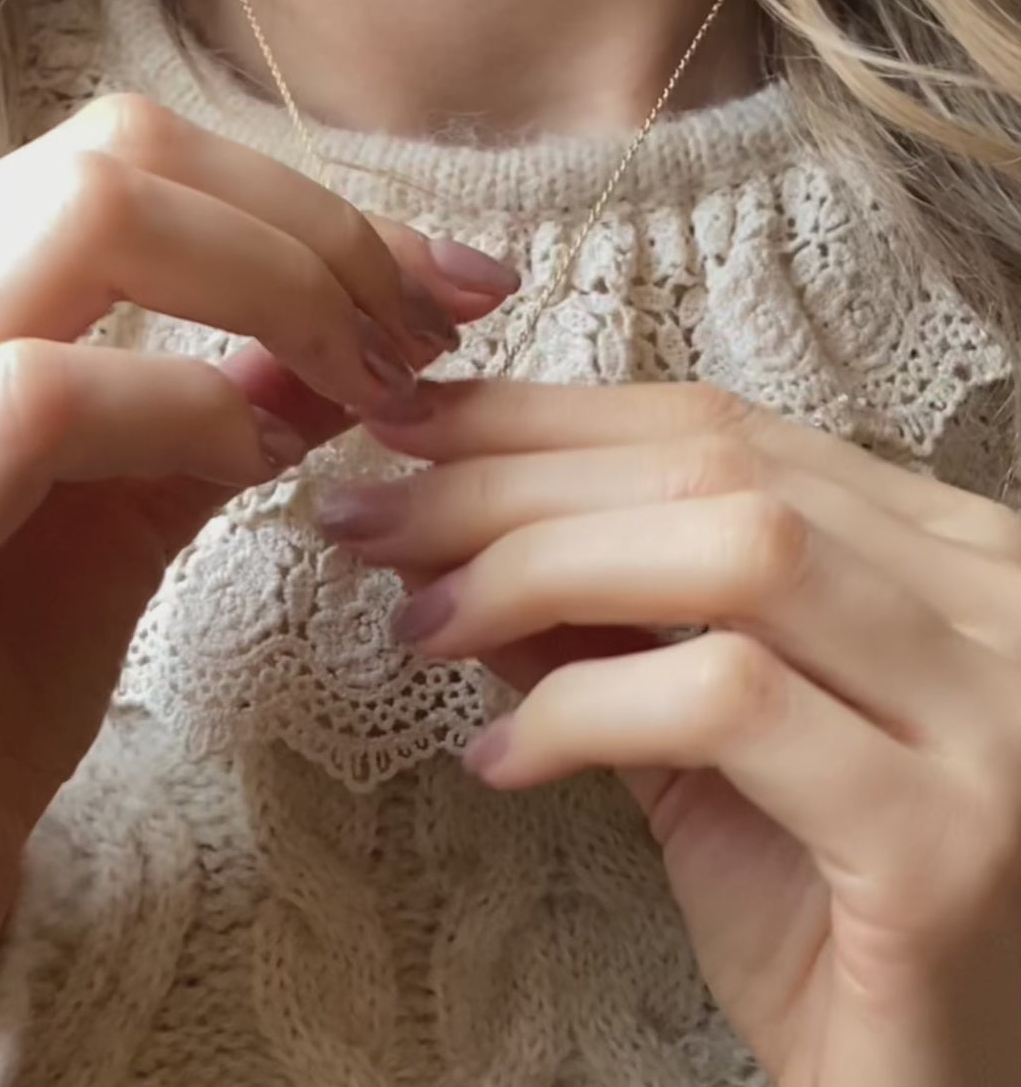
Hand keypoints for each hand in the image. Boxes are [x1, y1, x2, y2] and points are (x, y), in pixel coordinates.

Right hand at [0, 97, 517, 922]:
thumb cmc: (1, 668)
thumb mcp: (129, 507)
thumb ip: (218, 405)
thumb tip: (339, 346)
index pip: (145, 160)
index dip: (316, 206)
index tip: (451, 279)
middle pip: (132, 147)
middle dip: (321, 231)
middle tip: (431, 331)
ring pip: (99, 211)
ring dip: (281, 287)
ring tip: (369, 388)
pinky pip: (57, 388)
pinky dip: (192, 408)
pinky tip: (258, 464)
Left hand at [323, 380, 1020, 1086]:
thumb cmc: (828, 915)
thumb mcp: (702, 748)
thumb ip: (607, 634)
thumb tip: (463, 543)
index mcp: (935, 556)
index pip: (722, 430)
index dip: (550, 417)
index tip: (414, 425)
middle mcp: (989, 602)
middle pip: (719, 470)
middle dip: (513, 481)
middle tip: (373, 518)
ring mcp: (986, 711)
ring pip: (736, 553)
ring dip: (536, 569)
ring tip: (422, 625)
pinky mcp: (948, 835)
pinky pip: (729, 704)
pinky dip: (586, 709)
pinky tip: (500, 759)